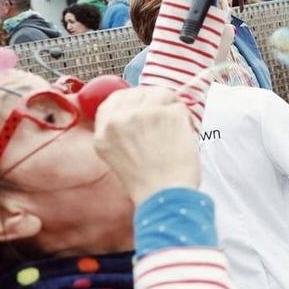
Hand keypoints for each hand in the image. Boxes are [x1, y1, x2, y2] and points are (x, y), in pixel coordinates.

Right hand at [92, 87, 200, 202]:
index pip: (113, 101)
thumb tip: (141, 110)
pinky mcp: (165, 113)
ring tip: (176, 129)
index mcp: (103, 133)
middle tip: (167, 117)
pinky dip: (186, 118)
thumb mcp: (119, 156)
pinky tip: (184, 134)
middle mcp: (118, 121)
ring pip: (160, 94)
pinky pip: (178, 105)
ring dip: (172, 108)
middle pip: (138, 93)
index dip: (132, 99)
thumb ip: (122, 132)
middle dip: (154, 101)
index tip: (145, 105)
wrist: (164, 195)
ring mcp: (141, 115)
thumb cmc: (149, 183)